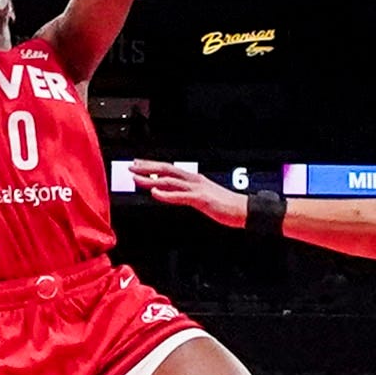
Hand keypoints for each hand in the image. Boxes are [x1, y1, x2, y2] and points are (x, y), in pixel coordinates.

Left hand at [129, 160, 246, 224]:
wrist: (244, 209)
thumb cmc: (225, 205)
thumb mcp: (203, 197)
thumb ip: (187, 194)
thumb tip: (172, 193)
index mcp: (194, 179)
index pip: (169, 169)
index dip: (152, 166)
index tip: (138, 164)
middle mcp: (194, 180)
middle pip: (166, 170)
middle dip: (147, 167)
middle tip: (131, 166)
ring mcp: (197, 188)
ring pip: (170, 180)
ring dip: (151, 179)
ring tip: (136, 179)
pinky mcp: (201, 199)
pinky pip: (180, 196)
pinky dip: (166, 194)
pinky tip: (155, 193)